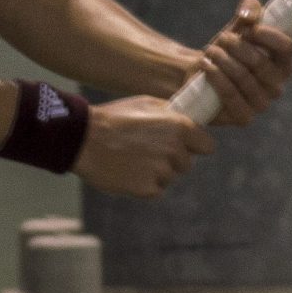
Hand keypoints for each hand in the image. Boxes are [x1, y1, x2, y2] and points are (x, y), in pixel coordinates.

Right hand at [75, 95, 213, 198]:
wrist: (84, 139)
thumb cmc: (114, 118)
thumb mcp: (146, 103)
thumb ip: (172, 114)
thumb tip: (188, 120)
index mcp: (180, 127)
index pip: (207, 146)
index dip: (194, 146)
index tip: (182, 145)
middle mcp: (176, 150)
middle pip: (186, 164)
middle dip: (171, 159)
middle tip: (145, 150)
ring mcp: (162, 171)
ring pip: (169, 177)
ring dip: (156, 172)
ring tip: (132, 158)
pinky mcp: (148, 189)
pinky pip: (155, 189)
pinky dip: (143, 184)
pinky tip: (127, 171)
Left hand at [190, 0, 291, 126]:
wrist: (205, 72)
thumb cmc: (229, 48)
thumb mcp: (240, 24)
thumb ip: (250, 9)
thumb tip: (248, 17)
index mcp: (284, 64)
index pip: (287, 48)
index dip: (268, 35)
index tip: (249, 28)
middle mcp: (277, 87)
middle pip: (260, 62)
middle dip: (237, 46)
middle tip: (222, 38)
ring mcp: (261, 104)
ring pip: (243, 77)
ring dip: (222, 59)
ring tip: (209, 50)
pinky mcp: (243, 117)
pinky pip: (230, 94)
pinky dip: (215, 76)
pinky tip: (205, 65)